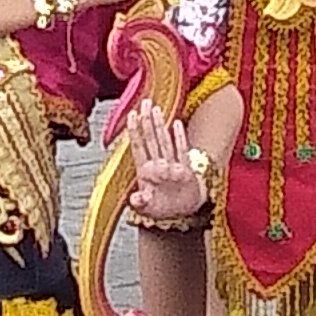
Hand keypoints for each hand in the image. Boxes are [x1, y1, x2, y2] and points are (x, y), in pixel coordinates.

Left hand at [125, 99, 209, 224]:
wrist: (182, 213)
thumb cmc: (162, 208)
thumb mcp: (147, 208)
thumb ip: (140, 202)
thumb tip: (134, 199)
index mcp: (144, 172)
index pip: (138, 147)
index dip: (134, 131)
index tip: (131, 115)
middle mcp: (157, 166)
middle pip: (150, 139)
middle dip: (146, 121)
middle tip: (144, 102)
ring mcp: (171, 166)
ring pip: (164, 142)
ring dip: (160, 125)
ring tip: (156, 109)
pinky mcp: (185, 170)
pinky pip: (182, 151)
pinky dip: (179, 138)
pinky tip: (177, 124)